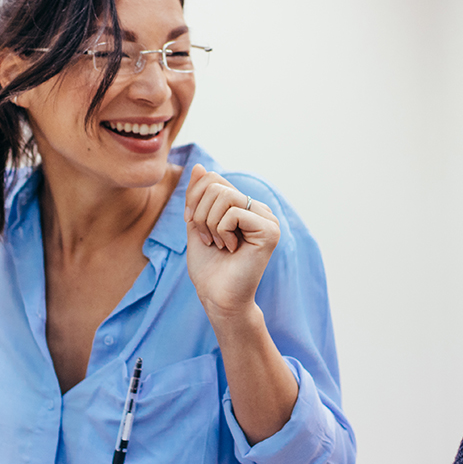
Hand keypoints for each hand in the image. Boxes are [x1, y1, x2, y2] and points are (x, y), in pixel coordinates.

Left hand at [184, 164, 280, 317]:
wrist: (218, 297)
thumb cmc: (209, 267)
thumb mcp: (196, 224)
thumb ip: (198, 197)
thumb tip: (201, 166)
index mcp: (244, 207)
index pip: (214, 179)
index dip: (194, 197)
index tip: (193, 223)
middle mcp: (259, 210)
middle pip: (216, 186)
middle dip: (200, 213)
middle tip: (208, 238)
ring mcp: (267, 219)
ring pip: (224, 197)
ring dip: (209, 224)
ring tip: (219, 244)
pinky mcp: (270, 231)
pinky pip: (234, 213)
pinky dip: (222, 231)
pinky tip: (231, 248)